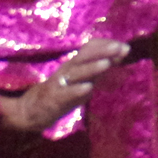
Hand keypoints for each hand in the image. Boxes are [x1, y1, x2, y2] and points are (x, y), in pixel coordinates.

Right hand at [0, 39, 128, 132]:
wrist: (32, 111)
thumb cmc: (62, 92)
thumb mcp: (82, 79)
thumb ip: (99, 69)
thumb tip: (120, 56)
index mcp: (74, 64)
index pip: (89, 48)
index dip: (106, 46)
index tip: (125, 46)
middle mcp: (67, 70)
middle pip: (84, 57)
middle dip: (103, 51)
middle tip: (122, 48)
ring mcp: (60, 84)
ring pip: (75, 73)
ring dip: (91, 67)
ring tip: (107, 63)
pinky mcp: (54, 99)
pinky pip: (65, 94)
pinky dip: (76, 90)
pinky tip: (88, 88)